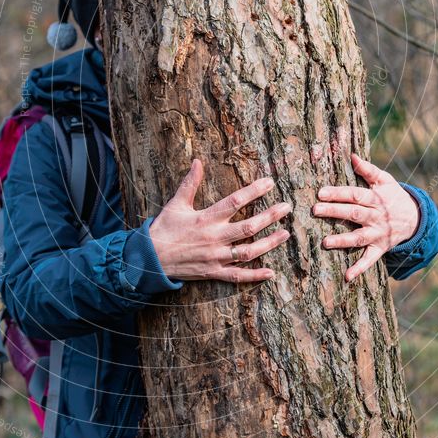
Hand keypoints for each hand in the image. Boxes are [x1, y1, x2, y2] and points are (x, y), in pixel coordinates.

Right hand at [149, 159, 291, 282]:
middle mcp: (215, 237)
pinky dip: (255, 275)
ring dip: (269, 243)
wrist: (150, 258)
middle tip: (287, 208)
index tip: (270, 183)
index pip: (236, 201)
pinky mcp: (214, 272)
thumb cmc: (164, 229)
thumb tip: (197, 161)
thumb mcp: (176, 203)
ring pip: (248, 251)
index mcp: (207, 218)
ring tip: (285, 234)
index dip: (255, 191)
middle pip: (249, 226)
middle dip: (270, 216)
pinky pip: (238, 276)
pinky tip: (271, 272)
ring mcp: (216, 257)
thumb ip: (190, 183)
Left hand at [312, 153, 419, 281]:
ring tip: (325, 242)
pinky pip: (370, 260)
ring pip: (359, 238)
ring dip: (342, 241)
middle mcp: (376, 217)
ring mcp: (378, 234)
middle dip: (334, 212)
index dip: (338, 193)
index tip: (321, 193)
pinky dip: (359, 268)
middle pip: (354, 214)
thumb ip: (368, 169)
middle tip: (315, 210)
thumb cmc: (394, 196)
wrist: (416, 219)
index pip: (355, 195)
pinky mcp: (380, 248)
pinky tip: (347, 276)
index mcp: (376, 198)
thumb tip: (351, 155)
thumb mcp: (385, 180)